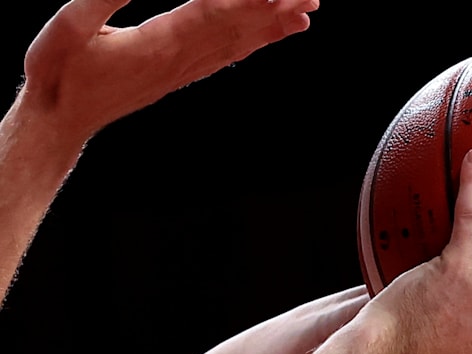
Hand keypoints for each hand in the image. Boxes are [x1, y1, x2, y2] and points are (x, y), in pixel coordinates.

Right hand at [19, 0, 318, 136]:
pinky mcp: (179, 77)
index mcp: (160, 42)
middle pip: (238, 27)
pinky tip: (268, 38)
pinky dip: (252, 45)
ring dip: (272, 27)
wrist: (62, 119)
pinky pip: (224, 58)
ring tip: (305, 14)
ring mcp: (183, 70)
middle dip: (276, 8)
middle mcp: (181, 58)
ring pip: (237, 44)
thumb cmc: (59, 73)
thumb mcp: (69, 28)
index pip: (215, 10)